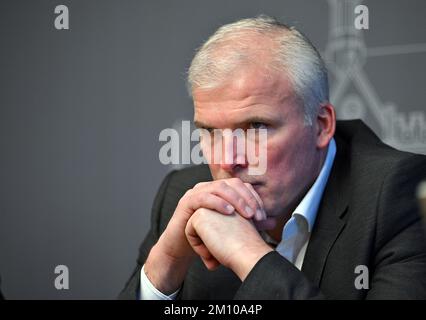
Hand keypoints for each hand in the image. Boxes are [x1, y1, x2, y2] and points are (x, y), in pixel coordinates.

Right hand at [144, 178, 268, 293]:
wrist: (182, 247)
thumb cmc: (206, 236)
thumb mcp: (231, 228)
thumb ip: (250, 223)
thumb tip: (273, 221)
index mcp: (219, 191)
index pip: (241, 185)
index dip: (254, 197)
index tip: (263, 215)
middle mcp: (208, 187)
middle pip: (232, 183)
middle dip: (247, 198)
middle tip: (257, 215)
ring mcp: (196, 192)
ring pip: (219, 187)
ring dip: (236, 200)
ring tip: (246, 214)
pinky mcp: (186, 202)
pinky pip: (203, 197)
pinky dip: (218, 202)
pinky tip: (228, 212)